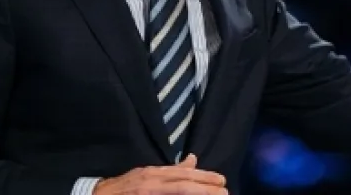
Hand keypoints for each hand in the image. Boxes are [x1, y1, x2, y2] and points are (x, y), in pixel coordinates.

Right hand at [94, 154, 227, 194]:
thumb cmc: (125, 187)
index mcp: (154, 173)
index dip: (203, 177)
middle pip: (182, 184)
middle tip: (225, 190)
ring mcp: (145, 192)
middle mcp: (150, 182)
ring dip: (196, 193)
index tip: (221, 181)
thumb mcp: (148, 174)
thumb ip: (172, 170)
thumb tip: (192, 159)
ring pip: (177, 192)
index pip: (182, 174)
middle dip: (204, 187)